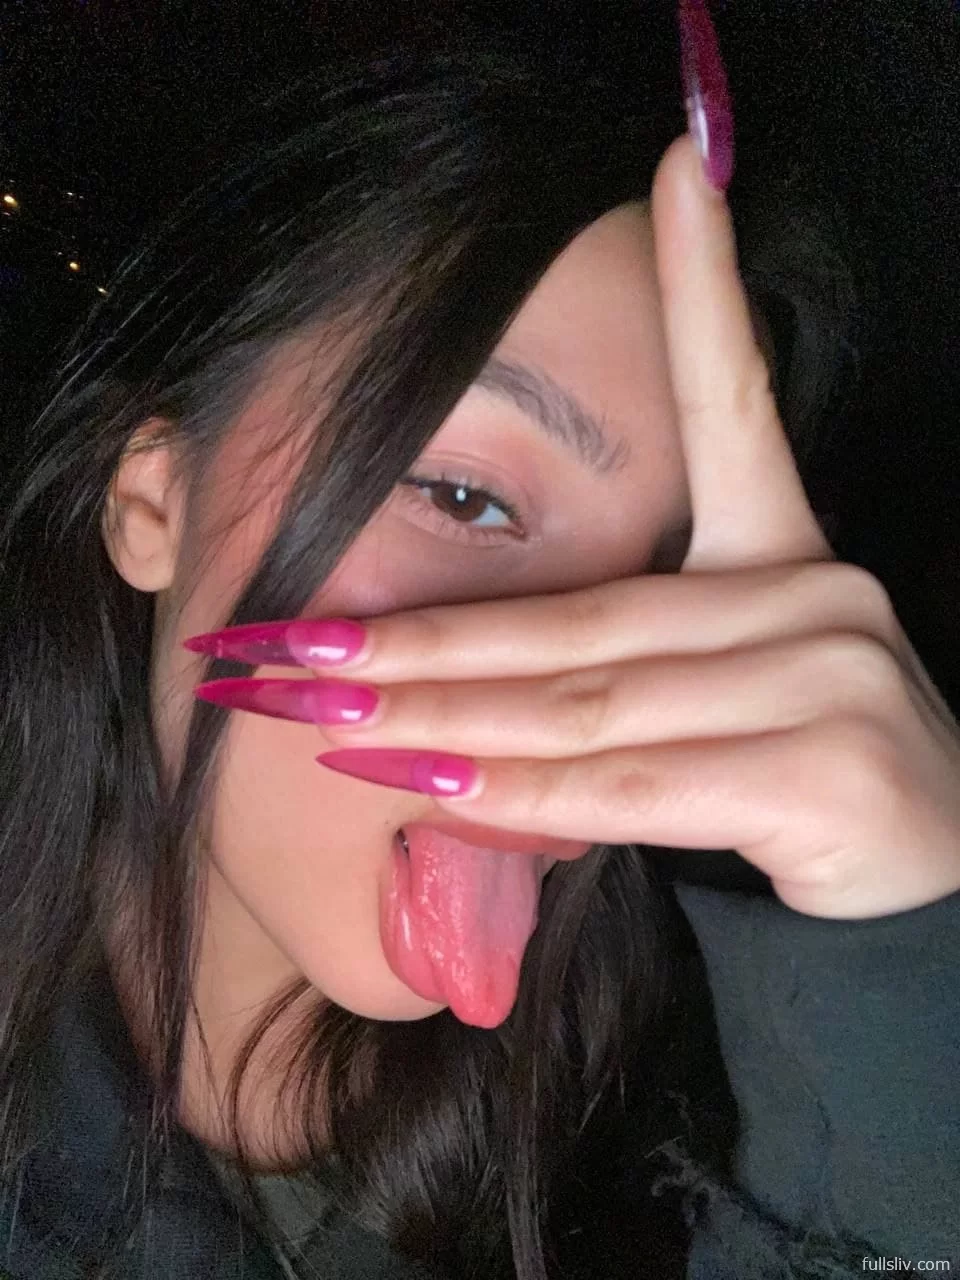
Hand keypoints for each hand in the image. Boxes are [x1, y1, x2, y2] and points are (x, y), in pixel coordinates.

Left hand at [187, 136, 959, 920]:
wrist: (931, 885)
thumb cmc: (802, 779)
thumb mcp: (715, 694)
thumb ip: (616, 672)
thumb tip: (461, 695)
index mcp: (786, 554)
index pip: (739, 410)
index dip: (707, 288)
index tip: (674, 169)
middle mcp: (812, 593)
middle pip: (576, 618)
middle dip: (419, 640)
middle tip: (284, 646)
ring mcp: (826, 677)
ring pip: (586, 699)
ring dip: (441, 716)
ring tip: (322, 715)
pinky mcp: (826, 771)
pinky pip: (638, 783)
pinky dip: (526, 795)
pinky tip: (432, 791)